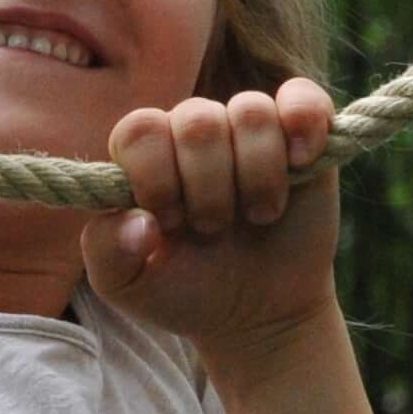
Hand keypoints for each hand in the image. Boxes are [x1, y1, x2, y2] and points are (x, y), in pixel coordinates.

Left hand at [81, 81, 343, 374]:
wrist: (259, 315)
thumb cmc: (188, 290)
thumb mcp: (127, 285)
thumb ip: (107, 251)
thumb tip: (137, 220)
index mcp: (148, 156)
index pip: (140, 130)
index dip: (156, 175)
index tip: (169, 221)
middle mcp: (197, 135)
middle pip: (197, 119)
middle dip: (207, 186)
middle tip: (213, 227)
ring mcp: (251, 132)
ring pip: (251, 111)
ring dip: (255, 174)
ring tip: (258, 215)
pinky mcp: (304, 138)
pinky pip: (305, 98)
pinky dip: (304, 121)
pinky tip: (300, 161)